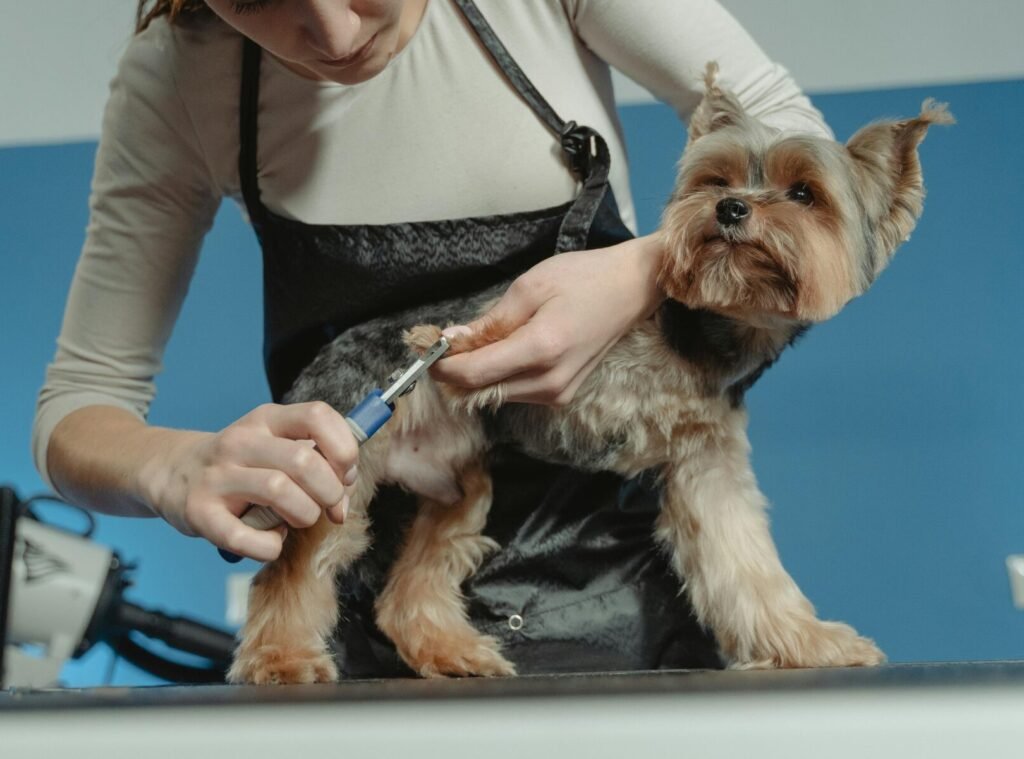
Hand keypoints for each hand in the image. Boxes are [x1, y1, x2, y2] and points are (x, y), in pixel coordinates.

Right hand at [140, 402, 358, 561]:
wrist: (170, 472)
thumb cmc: (239, 464)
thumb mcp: (273, 444)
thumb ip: (315, 459)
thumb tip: (345, 493)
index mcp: (266, 420)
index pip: (318, 415)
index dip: (344, 448)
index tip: (345, 474)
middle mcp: (241, 441)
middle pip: (305, 460)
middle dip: (330, 491)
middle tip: (327, 506)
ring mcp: (218, 477)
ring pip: (280, 492)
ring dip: (304, 515)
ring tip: (298, 519)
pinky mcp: (200, 512)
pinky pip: (246, 537)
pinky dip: (269, 546)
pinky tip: (270, 541)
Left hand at [431, 234, 664, 404]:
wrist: (630, 290)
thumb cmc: (584, 279)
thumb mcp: (530, 287)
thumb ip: (490, 321)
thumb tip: (452, 340)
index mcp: (541, 350)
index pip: (474, 374)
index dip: (442, 366)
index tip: (426, 349)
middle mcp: (550, 381)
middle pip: (481, 390)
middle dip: (455, 371)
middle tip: (440, 343)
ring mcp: (558, 393)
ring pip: (496, 394)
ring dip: (476, 374)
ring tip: (472, 343)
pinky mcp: (562, 395)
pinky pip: (516, 392)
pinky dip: (498, 375)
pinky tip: (499, 351)